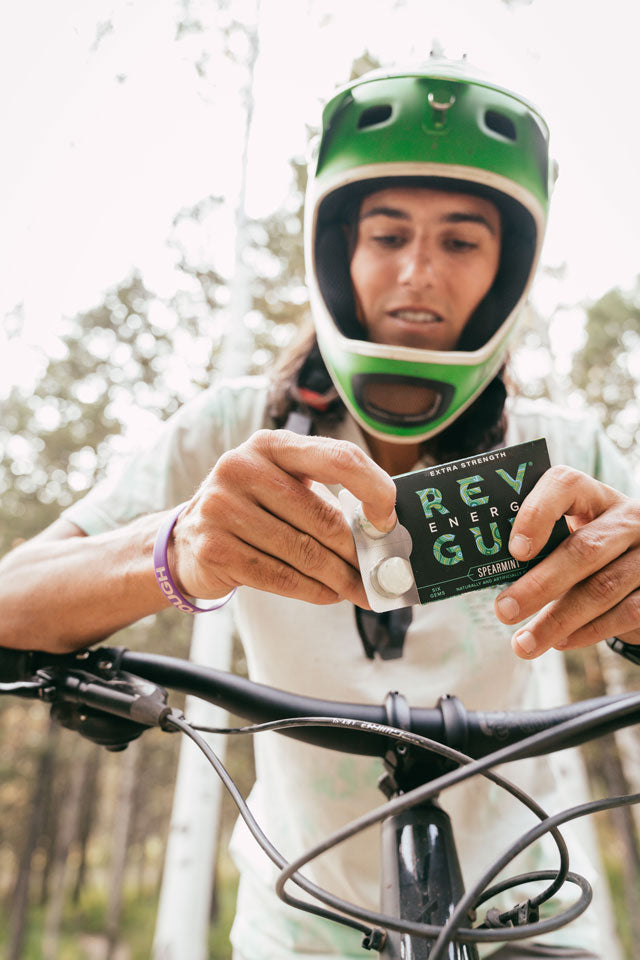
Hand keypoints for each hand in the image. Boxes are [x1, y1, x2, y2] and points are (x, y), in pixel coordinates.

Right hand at [168, 430, 396, 607]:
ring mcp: (222, 507)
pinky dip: (312, 590)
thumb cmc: (253, 510)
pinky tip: (328, 594)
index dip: (373, 489)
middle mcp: (242, 467)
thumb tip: (381, 532)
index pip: (338, 457)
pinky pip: (278, 575)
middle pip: (321, 516)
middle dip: (356, 551)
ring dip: (338, 577)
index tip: (388, 521)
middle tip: (380, 573)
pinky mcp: (214, 547)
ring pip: (302, 552)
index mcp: (271, 444)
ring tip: (358, 589)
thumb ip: (324, 497)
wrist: (188, 538)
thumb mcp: (282, 486)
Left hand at [494, 465, 639, 657]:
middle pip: (584, 548)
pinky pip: (624, 613)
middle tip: (504, 611)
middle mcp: (627, 519)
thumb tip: (486, 572)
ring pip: (602, 588)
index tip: (515, 550)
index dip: (537, 513)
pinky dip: (588, 632)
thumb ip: (539, 545)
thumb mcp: (568, 536)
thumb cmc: (587, 551)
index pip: (565, 486)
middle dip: (539, 585)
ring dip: (557, 620)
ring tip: (524, 643)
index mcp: (594, 496)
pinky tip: (561, 642)